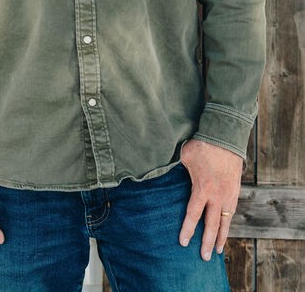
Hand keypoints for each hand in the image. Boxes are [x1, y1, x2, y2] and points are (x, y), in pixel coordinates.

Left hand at [179, 139, 241, 260]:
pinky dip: (228, 223)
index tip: (183, 243)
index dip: (188, 230)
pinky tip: (224, 229)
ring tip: (217, 250)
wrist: (226, 137)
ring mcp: (229, 194)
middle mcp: (218, 196)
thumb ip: (175, 168)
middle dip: (207, 242)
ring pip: (225, 221)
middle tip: (204, 257)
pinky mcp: (235, 190)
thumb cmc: (203, 145)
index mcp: (203, 189)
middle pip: (212, 225)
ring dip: (221, 237)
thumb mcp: (184, 156)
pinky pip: (231, 211)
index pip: (194, 215)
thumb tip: (159, 169)